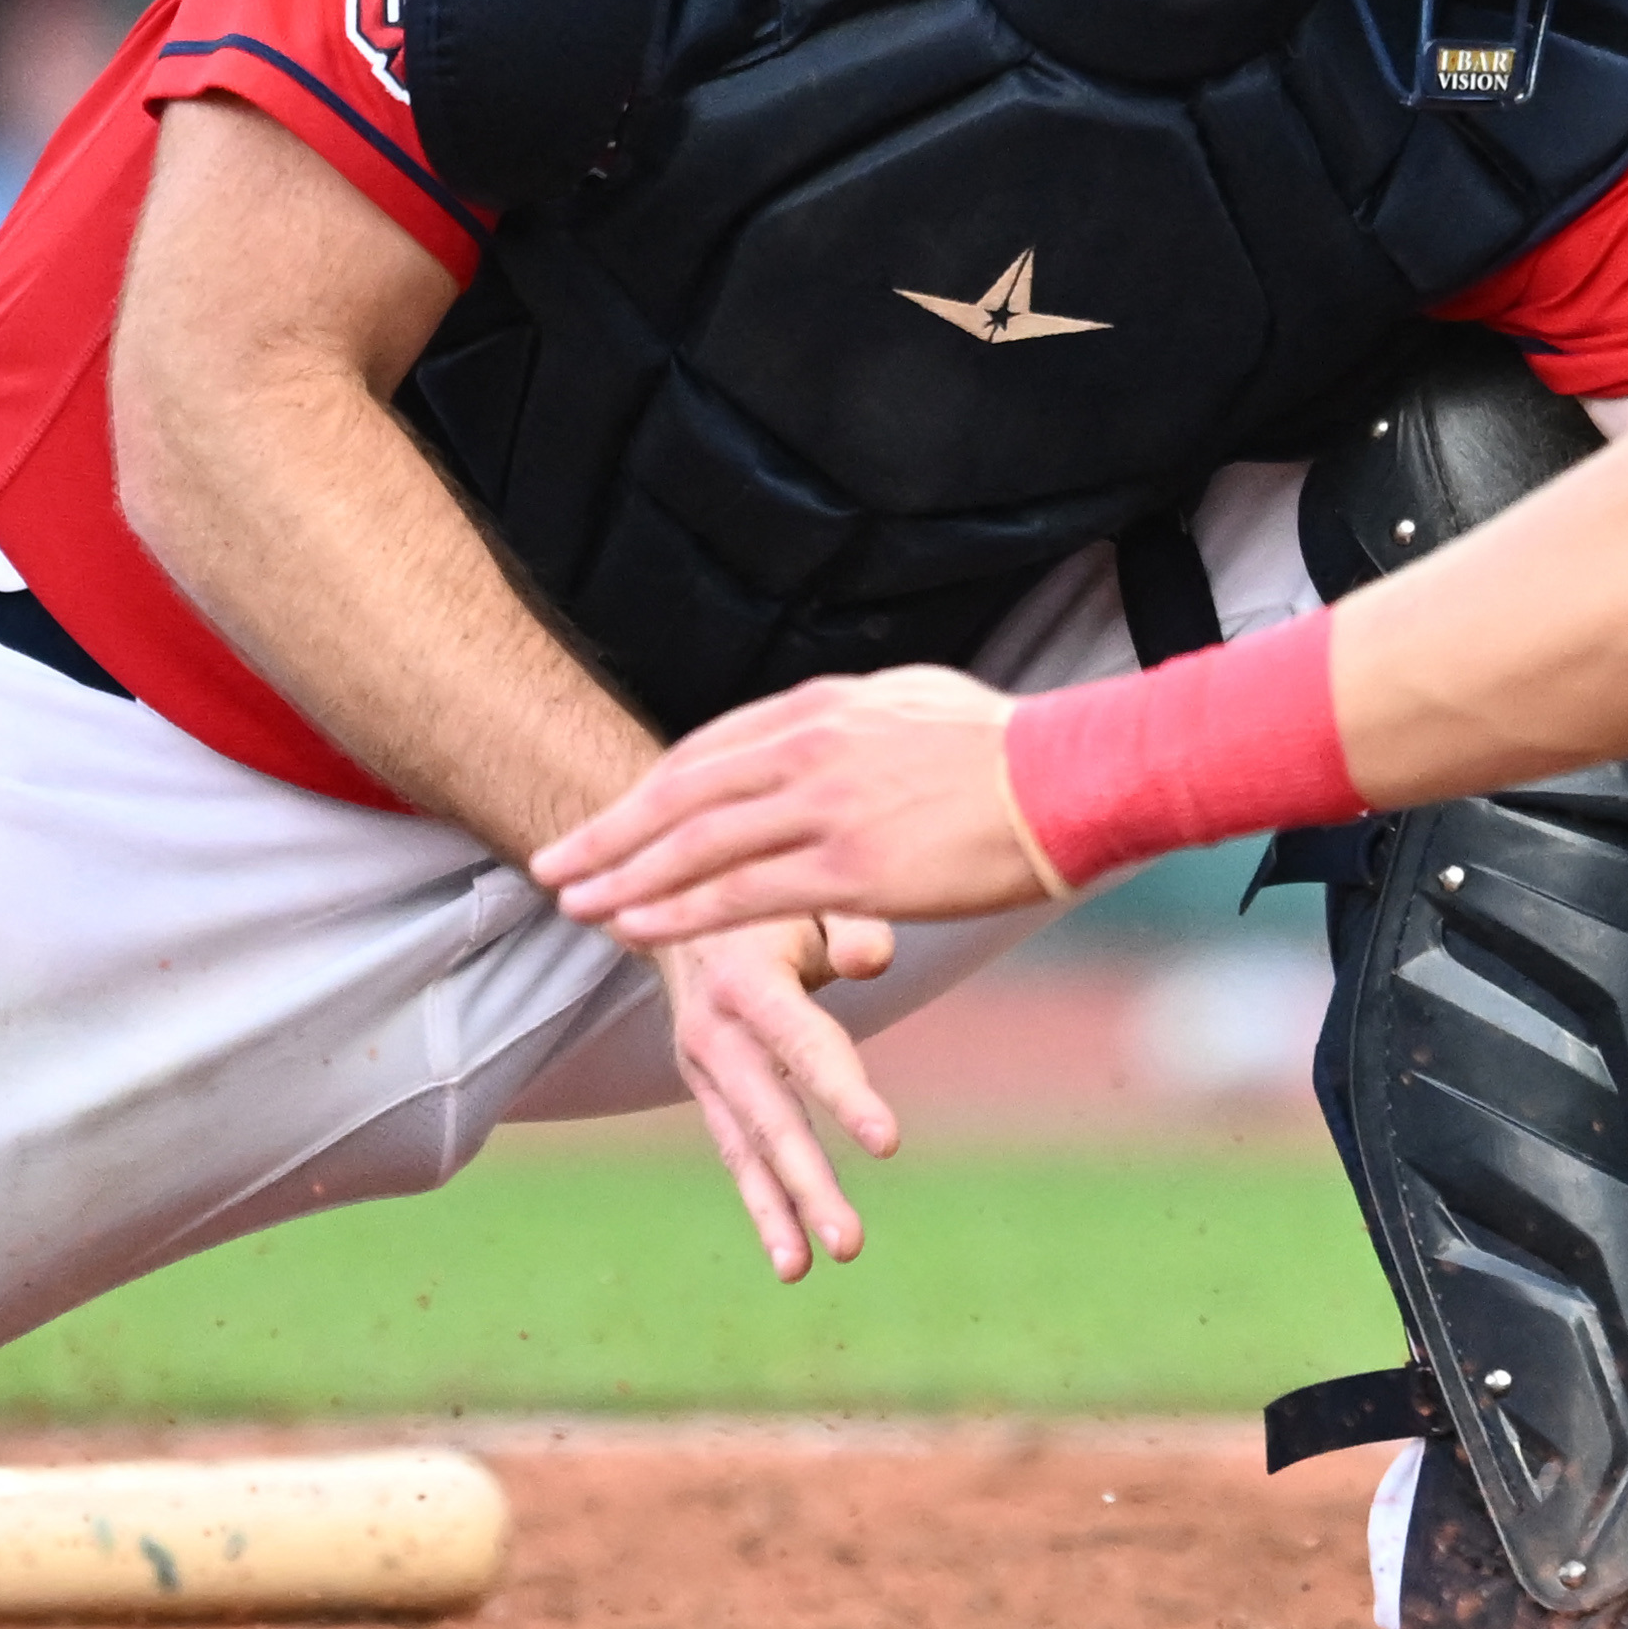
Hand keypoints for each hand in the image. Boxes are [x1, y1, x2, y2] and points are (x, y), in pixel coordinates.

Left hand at [536, 667, 1041, 947]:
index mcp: (824, 706)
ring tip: (574, 903)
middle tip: (552, 861)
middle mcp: (810, 748)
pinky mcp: (852, 867)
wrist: (1075, 775)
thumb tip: (827, 728)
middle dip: (608, 831)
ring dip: (623, 875)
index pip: (710, 749)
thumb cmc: (1013, 745)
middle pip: (680, 791)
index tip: (613, 817)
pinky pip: (740, 893)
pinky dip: (677, 910)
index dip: (651, 790)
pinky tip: (636, 927)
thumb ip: (858, 719)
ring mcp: (826, 807)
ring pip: (695, 844)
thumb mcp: (917, 701)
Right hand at [662, 911, 906, 1280]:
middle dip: (810, 1184)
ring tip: (812, 1268)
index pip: (804, 1044)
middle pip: (770, 1118)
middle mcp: (715, 1033)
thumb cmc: (771, 892)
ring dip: (780, 1212)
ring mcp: (703, 1067)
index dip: (845, 1094)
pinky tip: (791, 1258)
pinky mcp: (706, 1088)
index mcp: (747, 979)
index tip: (889, 1146)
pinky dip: (761, 1204)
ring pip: (747, 1149)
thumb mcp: (806, 891)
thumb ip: (849, 924)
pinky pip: (736, 1153)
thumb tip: (874, 964)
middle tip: (851, 1244)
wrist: (674, 897)